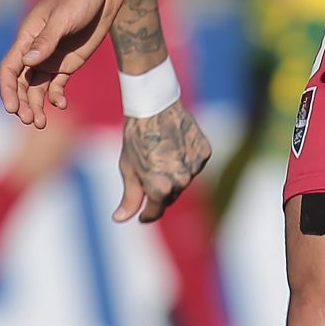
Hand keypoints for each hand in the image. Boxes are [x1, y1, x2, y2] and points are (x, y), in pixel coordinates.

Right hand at [0, 0, 121, 127]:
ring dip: (36, 104)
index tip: (12, 109)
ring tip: (42, 123)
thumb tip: (28, 63)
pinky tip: (61, 104)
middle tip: (32, 120)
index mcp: (27, 37)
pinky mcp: (69, 62)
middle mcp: (36, 50)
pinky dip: (56, 97)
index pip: (9, 68)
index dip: (7, 90)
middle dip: (22, 103)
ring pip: (36, 88)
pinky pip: (57, 85)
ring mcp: (52, 57)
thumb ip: (46, 41)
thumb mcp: (63, 17)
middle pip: (21, 83)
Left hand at [114, 103, 212, 222]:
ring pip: (184, 180)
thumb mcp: (128, 169)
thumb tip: (120, 219)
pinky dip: (186, 161)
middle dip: (159, 191)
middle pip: (171, 195)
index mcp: (161, 188)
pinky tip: (175, 148)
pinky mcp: (205, 152)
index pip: (156, 210)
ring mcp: (196, 166)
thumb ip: (130, 198)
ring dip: (174, 175)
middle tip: (148, 175)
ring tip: (161, 156)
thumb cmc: (136, 138)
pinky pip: (195, 164)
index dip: (146, 214)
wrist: (154, 106)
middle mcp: (182, 180)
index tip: (142, 216)